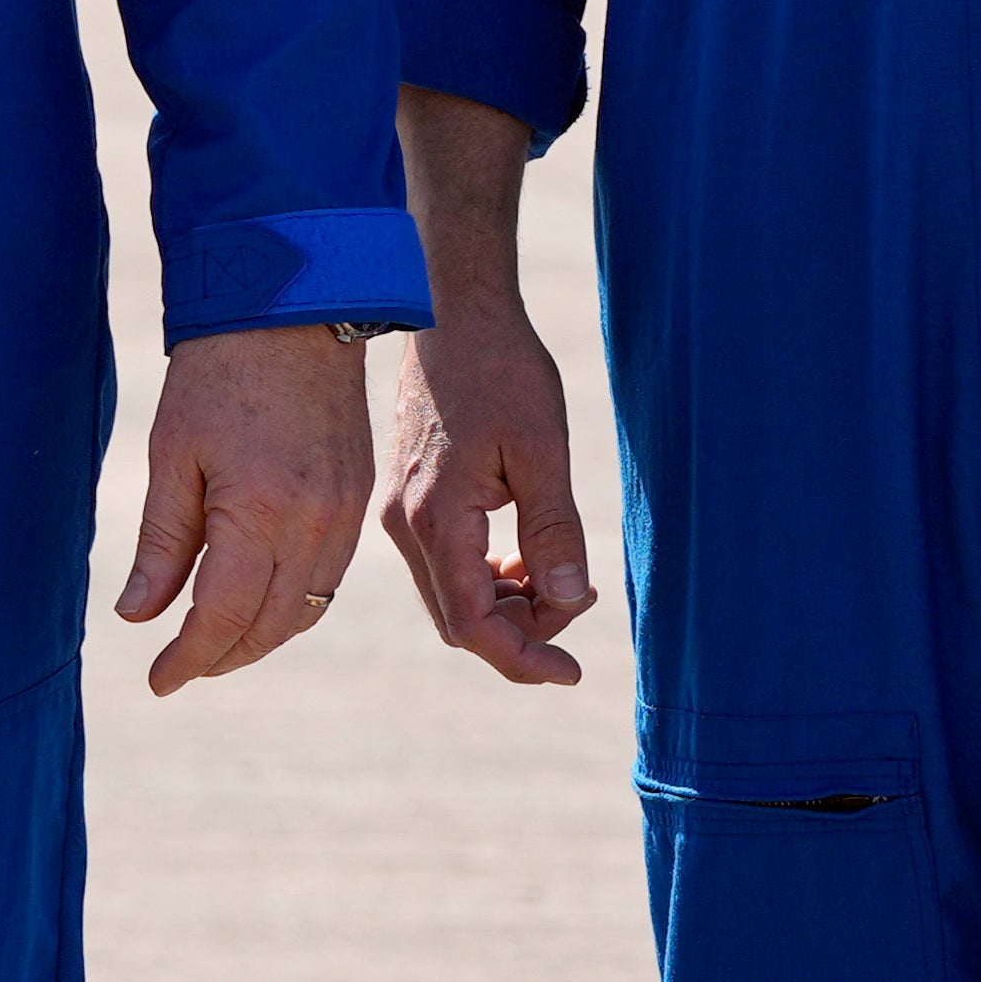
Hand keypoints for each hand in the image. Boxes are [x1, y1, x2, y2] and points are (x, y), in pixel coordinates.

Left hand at [117, 324, 367, 696]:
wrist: (295, 308)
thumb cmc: (219, 373)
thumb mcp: (173, 456)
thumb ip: (161, 544)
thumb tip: (138, 616)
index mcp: (261, 514)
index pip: (223, 618)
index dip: (187, 659)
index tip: (158, 681)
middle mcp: (315, 525)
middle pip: (269, 627)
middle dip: (222, 658)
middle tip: (181, 666)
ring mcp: (345, 514)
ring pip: (306, 610)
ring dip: (260, 638)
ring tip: (215, 642)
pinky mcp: (359, 499)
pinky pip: (329, 577)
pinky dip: (294, 604)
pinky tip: (259, 598)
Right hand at [380, 305, 596, 684]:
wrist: (450, 309)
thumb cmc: (499, 370)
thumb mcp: (542, 449)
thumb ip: (553, 530)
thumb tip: (568, 599)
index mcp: (435, 520)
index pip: (473, 627)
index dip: (523, 659)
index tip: (573, 673)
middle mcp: (405, 527)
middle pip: (459, 621)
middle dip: (521, 631)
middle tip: (579, 598)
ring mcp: (401, 514)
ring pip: (451, 597)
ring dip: (505, 605)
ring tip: (561, 575)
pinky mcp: (409, 499)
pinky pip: (446, 565)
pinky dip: (487, 577)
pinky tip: (526, 553)